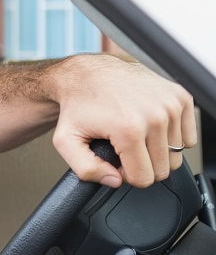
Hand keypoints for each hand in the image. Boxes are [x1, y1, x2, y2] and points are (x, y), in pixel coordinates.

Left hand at [51, 55, 196, 188]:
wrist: (88, 73)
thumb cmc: (78, 105)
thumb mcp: (66, 141)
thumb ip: (86, 169)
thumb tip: (114, 181)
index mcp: (129, 129)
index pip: (143, 178)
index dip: (127, 175)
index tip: (116, 160)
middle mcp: (155, 116)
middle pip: (163, 169)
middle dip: (143, 165)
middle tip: (124, 148)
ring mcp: (171, 105)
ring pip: (176, 155)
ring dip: (156, 151)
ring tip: (135, 135)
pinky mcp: (181, 97)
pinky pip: (188, 137)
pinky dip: (170, 138)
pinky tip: (150, 127)